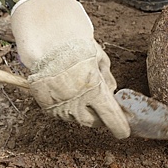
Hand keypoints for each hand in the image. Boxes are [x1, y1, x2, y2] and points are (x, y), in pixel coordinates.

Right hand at [10, 0, 130, 138]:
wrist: (44, 36)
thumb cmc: (76, 44)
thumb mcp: (100, 58)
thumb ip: (107, 79)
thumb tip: (112, 94)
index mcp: (94, 89)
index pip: (111, 117)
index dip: (120, 127)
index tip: (124, 132)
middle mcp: (76, 100)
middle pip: (93, 122)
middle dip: (101, 118)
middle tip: (103, 108)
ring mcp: (58, 103)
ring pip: (75, 119)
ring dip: (83, 112)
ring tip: (83, 94)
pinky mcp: (44, 102)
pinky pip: (59, 113)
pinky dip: (67, 107)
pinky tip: (68, 92)